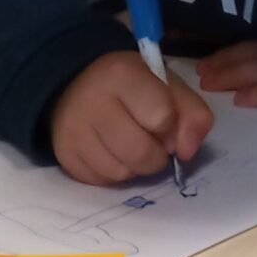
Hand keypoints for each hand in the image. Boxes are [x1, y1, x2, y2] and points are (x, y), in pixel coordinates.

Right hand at [47, 52, 212, 187]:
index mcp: (122, 74)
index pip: (162, 117)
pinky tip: (111, 153)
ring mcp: (74, 131)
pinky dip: (114, 173)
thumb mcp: (167, 86)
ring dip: (135, 167)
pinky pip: (102, 181)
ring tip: (129, 147)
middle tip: (151, 143)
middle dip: (156, 156)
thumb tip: (187, 152)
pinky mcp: (64, 155)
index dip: (170, 126)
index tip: (163, 120)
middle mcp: (93, 101)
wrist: (74, 87)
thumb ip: (192, 114)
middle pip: (141, 154)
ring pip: (121, 173)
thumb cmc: (131, 87)